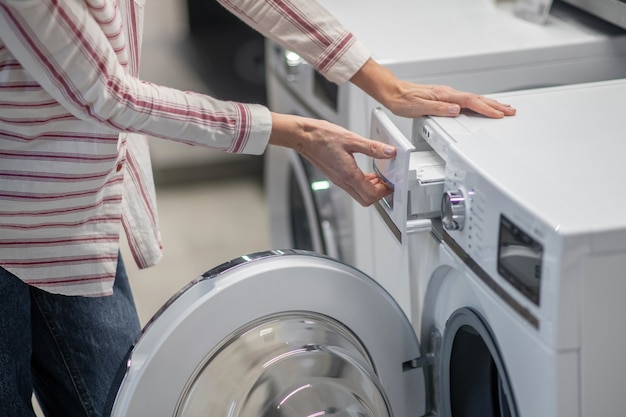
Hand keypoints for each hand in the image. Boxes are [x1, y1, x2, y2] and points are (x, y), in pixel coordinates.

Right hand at [269, 113, 394, 205]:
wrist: (303, 136)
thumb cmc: (322, 137)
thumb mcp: (352, 139)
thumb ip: (372, 147)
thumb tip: (389, 152)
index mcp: (348, 175)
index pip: (371, 195)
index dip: (384, 192)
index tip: (390, 183)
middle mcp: (342, 181)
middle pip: (365, 200)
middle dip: (379, 193)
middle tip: (386, 181)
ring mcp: (338, 180)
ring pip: (359, 194)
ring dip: (371, 188)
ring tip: (379, 175)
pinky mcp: (335, 176)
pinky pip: (352, 187)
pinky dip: (362, 183)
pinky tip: (366, 172)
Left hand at [351, 59, 515, 118]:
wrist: (392, 92)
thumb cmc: (402, 100)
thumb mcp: (419, 108)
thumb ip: (439, 109)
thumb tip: (456, 110)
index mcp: (444, 95)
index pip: (470, 102)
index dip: (486, 109)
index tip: (498, 115)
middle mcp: (448, 93)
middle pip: (477, 99)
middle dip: (495, 106)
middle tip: (510, 111)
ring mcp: (447, 95)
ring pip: (473, 99)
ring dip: (489, 104)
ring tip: (502, 108)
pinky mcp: (444, 97)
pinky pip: (466, 100)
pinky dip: (478, 104)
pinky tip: (480, 106)